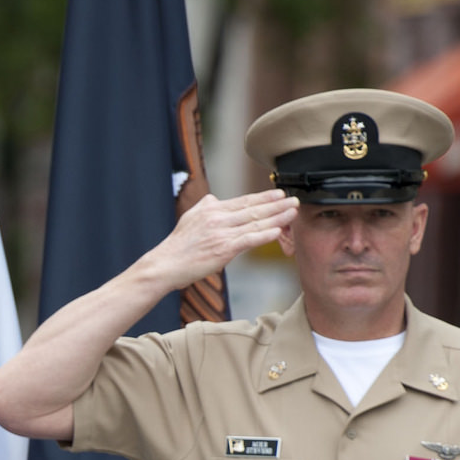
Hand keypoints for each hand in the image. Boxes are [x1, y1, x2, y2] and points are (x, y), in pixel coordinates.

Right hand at [137, 190, 296, 293]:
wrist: (165, 264)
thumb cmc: (177, 246)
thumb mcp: (189, 217)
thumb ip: (205, 207)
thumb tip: (214, 199)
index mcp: (211, 209)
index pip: (243, 201)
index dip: (263, 197)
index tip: (279, 194)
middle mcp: (218, 218)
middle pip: (253, 209)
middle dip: (276, 205)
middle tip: (294, 200)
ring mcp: (221, 233)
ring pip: (254, 222)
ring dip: (277, 217)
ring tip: (292, 212)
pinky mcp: (223, 249)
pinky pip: (248, 239)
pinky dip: (264, 234)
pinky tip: (277, 230)